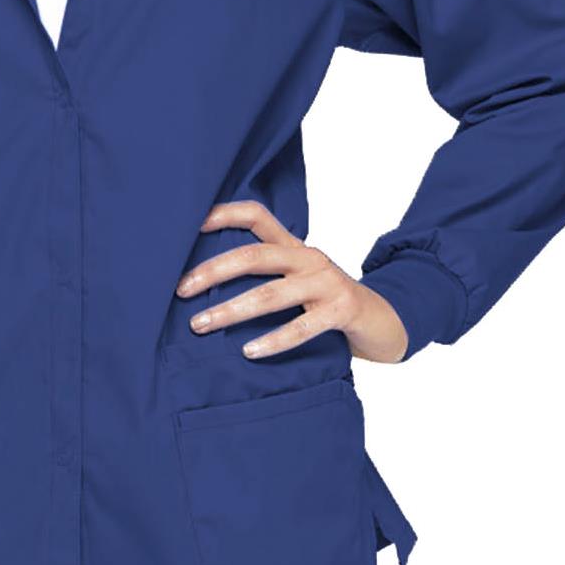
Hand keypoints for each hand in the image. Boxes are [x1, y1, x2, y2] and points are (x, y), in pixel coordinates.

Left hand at [175, 200, 408, 364]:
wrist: (384, 321)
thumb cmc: (328, 303)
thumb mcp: (298, 280)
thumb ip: (266, 276)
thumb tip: (204, 286)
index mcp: (294, 247)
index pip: (257, 215)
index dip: (224, 213)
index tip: (188, 224)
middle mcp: (309, 258)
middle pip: (253, 256)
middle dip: (213, 272)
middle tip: (180, 289)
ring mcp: (327, 283)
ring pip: (271, 294)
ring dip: (231, 310)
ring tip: (201, 324)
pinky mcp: (342, 311)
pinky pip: (303, 327)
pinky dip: (273, 340)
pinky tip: (248, 351)